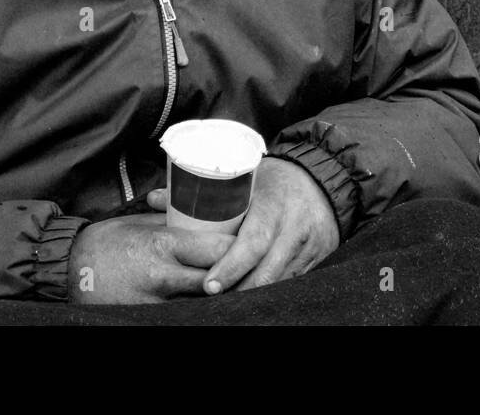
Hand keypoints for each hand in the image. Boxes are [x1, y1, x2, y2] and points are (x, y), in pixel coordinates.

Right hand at [66, 213, 233, 303]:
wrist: (69, 270)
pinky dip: (196, 306)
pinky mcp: (149, 318)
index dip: (239, 246)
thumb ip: (176, 225)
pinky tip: (205, 300)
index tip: (248, 240)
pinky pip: (183, 313)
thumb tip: (207, 221)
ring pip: (204, 302)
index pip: (219, 248)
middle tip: (245, 264)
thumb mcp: (142, 224)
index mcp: (164, 244)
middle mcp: (164, 275)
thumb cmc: (106, 241)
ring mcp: (157, 303)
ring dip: (219, 292)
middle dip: (234, 272)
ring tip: (231, 283)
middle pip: (219, 277)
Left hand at [147, 157, 339, 294]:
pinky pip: (292, 281)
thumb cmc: (275, 180)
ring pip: (279, 281)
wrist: (324, 180)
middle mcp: (294, 227)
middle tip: (211, 299)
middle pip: (266, 270)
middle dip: (238, 289)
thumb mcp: (244, 178)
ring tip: (228, 301)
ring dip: (253, 292)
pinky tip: (253, 294)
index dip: (230, 267)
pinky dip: (272, 289)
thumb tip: (155, 199)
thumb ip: (200, 191)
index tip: (209, 285)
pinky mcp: (318, 258)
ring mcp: (309, 246)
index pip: (252, 242)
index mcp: (274, 203)